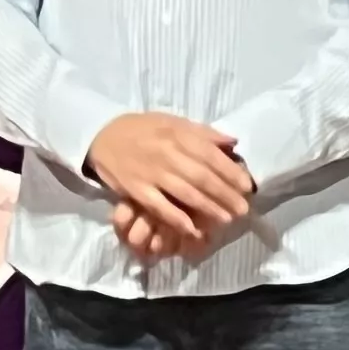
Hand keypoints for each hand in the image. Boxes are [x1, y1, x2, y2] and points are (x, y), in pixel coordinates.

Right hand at [87, 112, 255, 255]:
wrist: (101, 135)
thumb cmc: (142, 129)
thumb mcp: (173, 122)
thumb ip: (203, 133)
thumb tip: (233, 142)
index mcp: (178, 134)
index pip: (211, 156)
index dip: (231, 172)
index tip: (247, 186)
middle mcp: (167, 153)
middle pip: (202, 177)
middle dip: (226, 195)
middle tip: (243, 209)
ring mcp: (151, 173)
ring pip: (185, 193)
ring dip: (208, 208)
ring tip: (227, 219)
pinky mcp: (136, 190)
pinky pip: (160, 207)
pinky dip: (177, 218)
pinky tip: (193, 228)